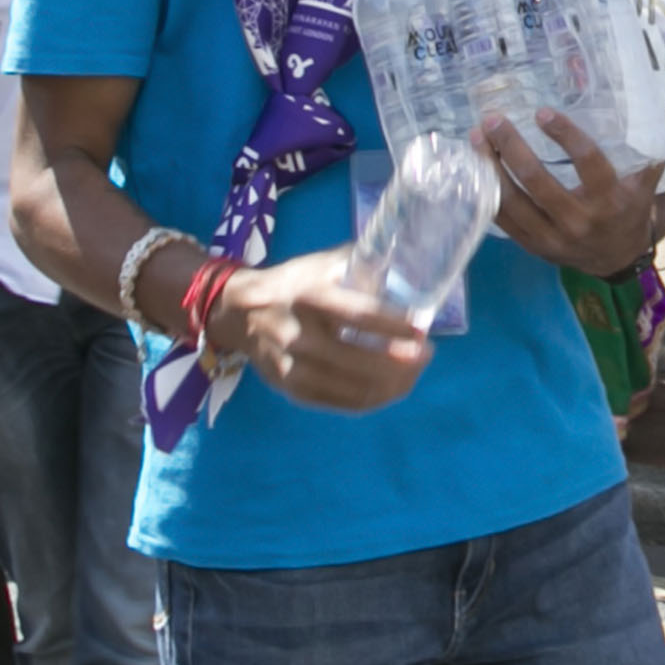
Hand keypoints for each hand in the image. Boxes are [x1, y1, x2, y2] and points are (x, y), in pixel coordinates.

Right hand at [207, 245, 432, 412]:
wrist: (238, 313)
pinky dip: (371, 399)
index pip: (358, 315)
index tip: (422, 330)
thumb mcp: (321, 264)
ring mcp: (292, 367)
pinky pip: (340, 404)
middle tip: (426, 354)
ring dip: (392, 386)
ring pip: (352, 389)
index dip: (393, 326)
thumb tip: (410, 260)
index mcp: (309, 296)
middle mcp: (298, 334)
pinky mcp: (291, 390)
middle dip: (402, 363)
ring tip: (412, 373)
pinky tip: (389, 388)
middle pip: (359, 361)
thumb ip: (361, 264)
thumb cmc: (292, 284)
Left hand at [476, 111, 660, 274]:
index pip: (587, 161)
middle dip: (511, 146)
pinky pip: (503, 219)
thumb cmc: (627, 212)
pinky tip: (477, 168)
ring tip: (476, 138)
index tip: (542, 112)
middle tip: (493, 119)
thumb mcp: (643, 186)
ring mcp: (552, 237)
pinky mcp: (533, 246)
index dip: (564, 134)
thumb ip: (643, 154)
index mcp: (609, 200)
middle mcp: (578, 220)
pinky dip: (487, 192)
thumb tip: (643, 111)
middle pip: (536, 180)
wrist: (617, 260)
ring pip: (512, 201)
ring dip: (490, 167)